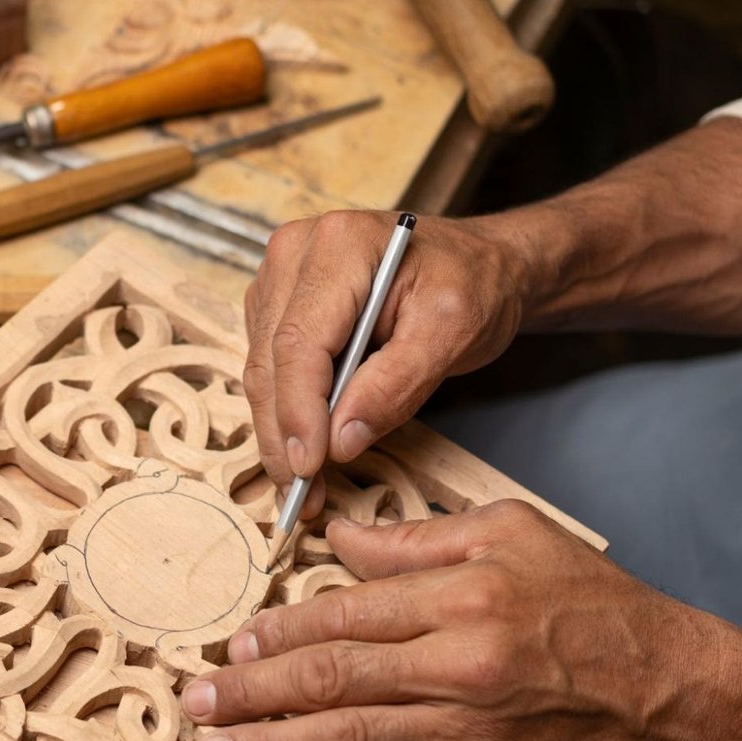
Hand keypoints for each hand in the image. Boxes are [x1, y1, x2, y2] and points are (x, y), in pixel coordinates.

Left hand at [179, 501, 722, 740]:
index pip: (345, 614)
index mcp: (459, 597)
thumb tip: (337, 535)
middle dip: (252, 691)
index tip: (235, 641)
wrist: (667, 688)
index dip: (280, 631)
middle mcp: (455, 665)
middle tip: (195, 700)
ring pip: (349, 740)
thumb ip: (415, 538)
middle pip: (332, 677)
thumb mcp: (510, 533)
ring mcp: (463, 730)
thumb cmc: (588, 603)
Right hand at [242, 212, 536, 516]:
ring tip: (305, 483)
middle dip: (284, 434)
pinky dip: (286, 414)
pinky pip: (269, 370)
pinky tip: (307, 448)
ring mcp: (280, 279)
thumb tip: (340, 440)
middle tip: (303, 495)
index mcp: (339, 245)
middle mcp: (296, 253)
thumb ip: (396, 385)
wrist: (479, 263)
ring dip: (280, 432)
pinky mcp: (277, 306)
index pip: (299, 342)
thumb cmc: (474, 285)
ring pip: (262, 371)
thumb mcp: (454, 332)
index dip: (298, 411)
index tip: (309, 467)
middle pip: (269, 361)